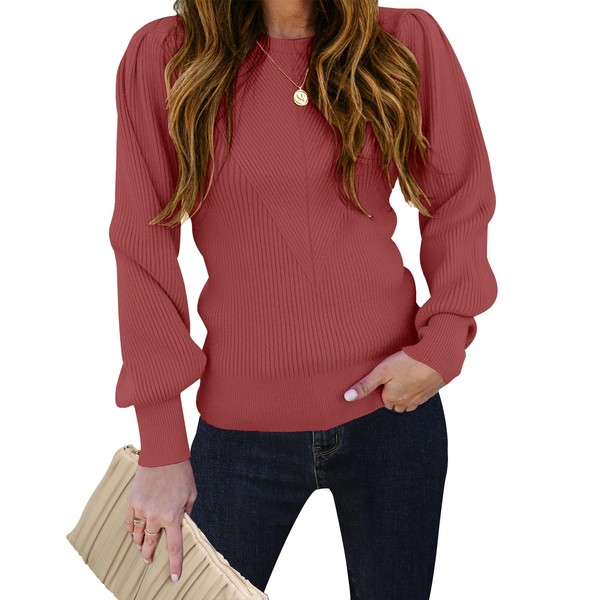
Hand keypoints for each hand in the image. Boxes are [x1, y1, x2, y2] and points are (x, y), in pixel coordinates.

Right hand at [125, 458, 196, 582]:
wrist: (163, 455)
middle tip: (149, 561)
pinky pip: (129, 522)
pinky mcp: (132, 502)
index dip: (175, 564)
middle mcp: (155, 517)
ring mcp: (141, 510)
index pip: (174, 547)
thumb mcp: (191, 494)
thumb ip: (186, 512)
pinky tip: (133, 533)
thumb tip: (182, 522)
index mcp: (173, 517)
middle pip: (150, 544)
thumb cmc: (181, 473)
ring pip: (138, 535)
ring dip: (139, 543)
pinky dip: (131, 529)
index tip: (174, 578)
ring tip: (141, 548)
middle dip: (149, 555)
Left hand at [343, 350, 444, 410]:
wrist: (437, 359)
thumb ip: (365, 385)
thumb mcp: (381, 371)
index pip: (382, 399)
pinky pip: (420, 396)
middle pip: (395, 403)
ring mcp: (419, 400)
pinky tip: (417, 377)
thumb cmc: (408, 363)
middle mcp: (405, 403)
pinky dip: (417, 389)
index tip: (384, 377)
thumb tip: (348, 398)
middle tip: (394, 376)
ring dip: (405, 393)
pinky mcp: (430, 394)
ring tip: (405, 376)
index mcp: (391, 400)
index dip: (382, 388)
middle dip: (393, 393)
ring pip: (408, 401)